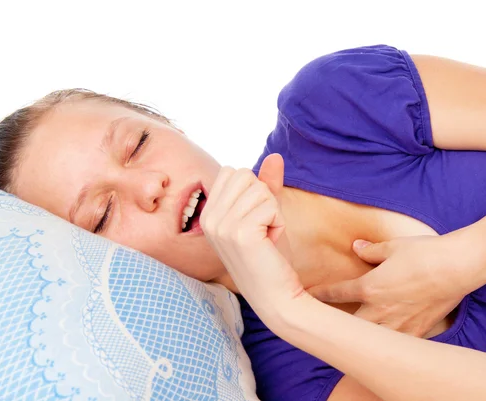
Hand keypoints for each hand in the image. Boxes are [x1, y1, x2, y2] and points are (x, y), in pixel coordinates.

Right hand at [200, 154, 306, 323]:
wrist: (277, 296)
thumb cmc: (270, 257)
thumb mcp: (266, 214)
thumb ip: (267, 184)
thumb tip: (276, 155)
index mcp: (207, 214)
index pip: (232, 171)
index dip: (254, 190)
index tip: (255, 220)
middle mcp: (208, 218)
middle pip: (245, 175)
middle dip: (264, 197)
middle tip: (264, 228)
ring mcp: (221, 226)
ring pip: (259, 189)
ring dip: (273, 210)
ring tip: (267, 236)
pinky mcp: (240, 232)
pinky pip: (270, 204)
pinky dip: (278, 220)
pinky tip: (271, 241)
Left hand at [308, 235, 474, 336]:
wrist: (459, 266)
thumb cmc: (425, 253)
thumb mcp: (393, 247)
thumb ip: (371, 250)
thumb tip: (357, 247)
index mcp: (370, 287)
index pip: (337, 293)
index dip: (320, 294)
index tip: (309, 296)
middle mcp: (380, 310)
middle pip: (348, 325)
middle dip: (335, 324)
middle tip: (324, 325)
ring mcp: (399, 324)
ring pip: (370, 340)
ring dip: (360, 338)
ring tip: (351, 339)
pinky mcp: (418, 331)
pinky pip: (396, 344)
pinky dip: (388, 344)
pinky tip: (385, 345)